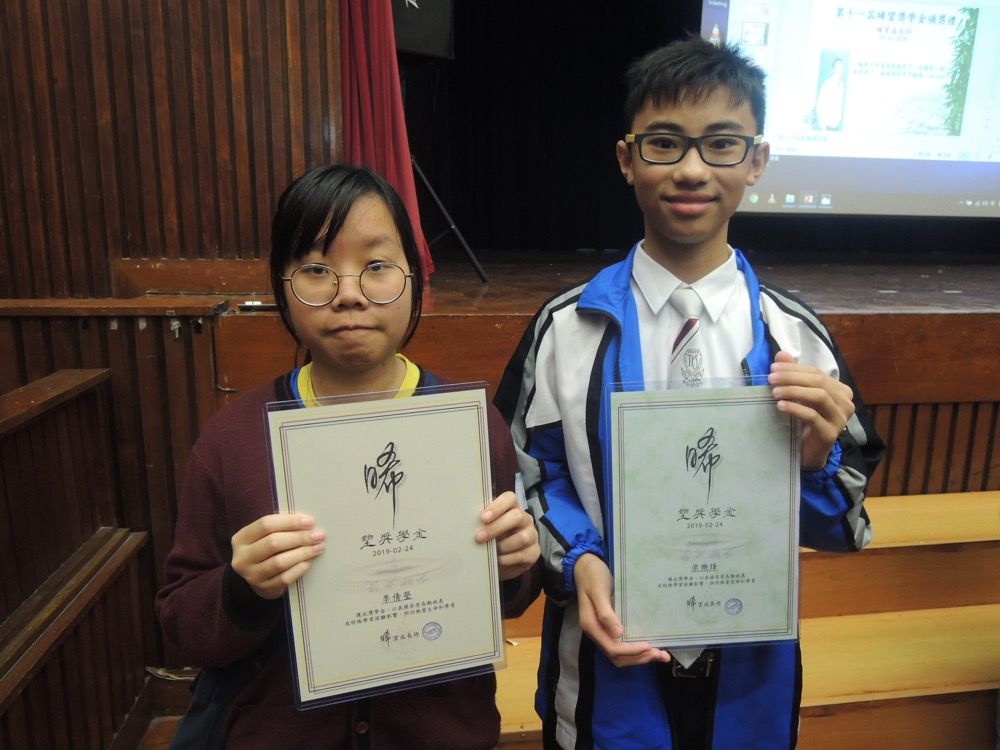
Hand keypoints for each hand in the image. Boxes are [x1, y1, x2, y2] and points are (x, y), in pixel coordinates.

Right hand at [231, 514, 325, 599]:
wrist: (255, 578)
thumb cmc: (265, 550)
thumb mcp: (264, 536)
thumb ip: (280, 527)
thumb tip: (307, 521)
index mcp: (241, 538)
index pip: (265, 524)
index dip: (290, 522)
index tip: (310, 522)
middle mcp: (242, 558)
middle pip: (273, 543)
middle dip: (299, 537)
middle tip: (318, 535)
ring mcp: (252, 575)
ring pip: (279, 562)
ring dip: (303, 553)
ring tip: (318, 547)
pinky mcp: (264, 588)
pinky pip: (285, 578)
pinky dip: (299, 568)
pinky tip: (308, 562)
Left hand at [475, 491, 539, 580]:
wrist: (501, 562)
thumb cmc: (491, 539)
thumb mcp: (486, 527)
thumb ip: (482, 521)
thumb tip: (466, 520)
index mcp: (512, 507)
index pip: (510, 498)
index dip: (497, 506)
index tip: (483, 517)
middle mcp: (525, 519)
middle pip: (517, 516)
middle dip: (496, 527)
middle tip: (479, 537)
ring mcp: (532, 535)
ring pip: (522, 537)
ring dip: (503, 545)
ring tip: (489, 552)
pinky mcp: (534, 552)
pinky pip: (523, 555)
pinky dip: (508, 559)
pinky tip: (498, 561)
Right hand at [573, 553, 670, 667]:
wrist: (584, 567)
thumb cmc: (592, 576)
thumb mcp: (598, 591)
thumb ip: (605, 613)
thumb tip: (618, 634)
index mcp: (592, 626)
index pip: (612, 648)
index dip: (631, 651)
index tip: (649, 646)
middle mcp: (596, 633)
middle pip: (617, 656)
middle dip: (639, 657)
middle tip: (660, 653)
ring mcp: (601, 631)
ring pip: (620, 654)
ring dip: (639, 657)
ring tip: (659, 654)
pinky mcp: (608, 627)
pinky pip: (621, 644)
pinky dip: (635, 649)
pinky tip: (649, 645)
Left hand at [768, 350, 854, 469]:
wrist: (808, 453)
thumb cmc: (805, 423)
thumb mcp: (798, 396)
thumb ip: (793, 375)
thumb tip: (781, 354)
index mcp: (840, 391)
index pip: (817, 373)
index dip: (794, 368)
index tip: (773, 367)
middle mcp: (845, 403)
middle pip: (819, 382)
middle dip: (792, 377)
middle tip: (771, 378)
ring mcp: (841, 419)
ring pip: (819, 396)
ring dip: (794, 391)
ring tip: (774, 392)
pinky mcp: (831, 433)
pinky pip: (813, 416)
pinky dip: (795, 408)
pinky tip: (780, 406)